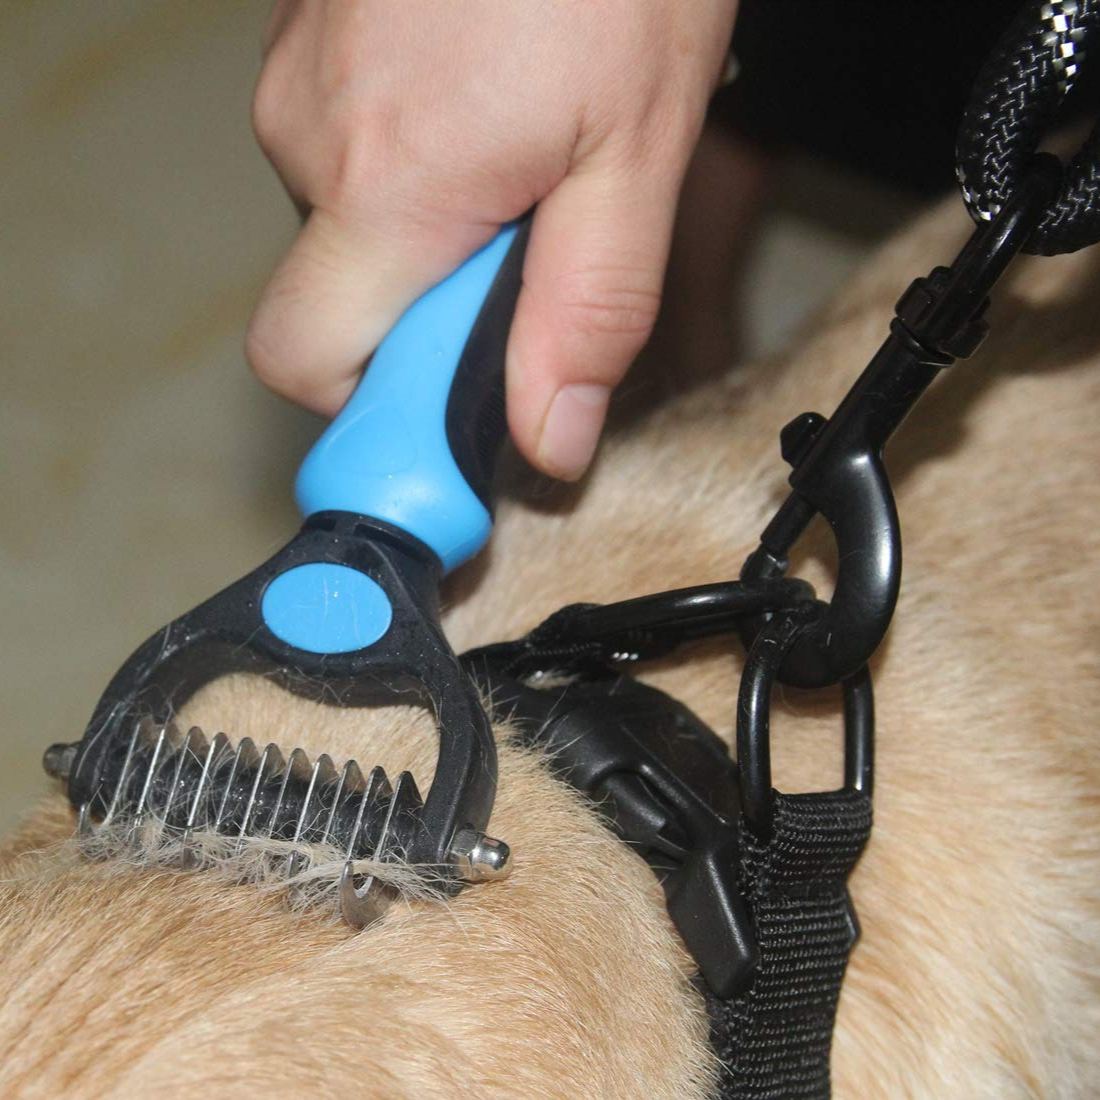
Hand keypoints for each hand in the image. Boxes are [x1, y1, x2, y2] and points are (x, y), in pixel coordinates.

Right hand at [249, 0, 737, 479]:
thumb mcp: (636, 152)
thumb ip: (588, 312)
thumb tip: (545, 438)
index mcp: (391, 185)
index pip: (310, 367)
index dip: (375, 420)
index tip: (444, 444)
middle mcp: (314, 139)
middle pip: (339, 309)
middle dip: (424, 325)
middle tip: (526, 271)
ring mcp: (300, 81)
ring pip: (352, 231)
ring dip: (432, 239)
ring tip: (524, 164)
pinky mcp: (310, 45)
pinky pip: (351, 158)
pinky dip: (418, 174)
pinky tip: (485, 116)